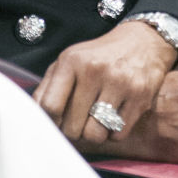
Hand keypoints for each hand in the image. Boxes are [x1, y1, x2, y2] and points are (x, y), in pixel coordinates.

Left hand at [33, 21, 177, 147]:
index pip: (50, 107)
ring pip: (95, 134)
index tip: (56, 123)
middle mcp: (94, 71)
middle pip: (72, 127)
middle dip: (73, 131)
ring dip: (94, 134)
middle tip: (78, 123)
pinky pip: (118, 134)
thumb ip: (47, 86)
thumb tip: (35, 116)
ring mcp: (119, 84)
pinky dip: (114, 132)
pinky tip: (114, 117)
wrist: (142, 42)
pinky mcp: (140, 98)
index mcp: (71, 62)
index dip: (51, 122)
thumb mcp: (69, 61)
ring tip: (96, 121)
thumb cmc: (98, 57)